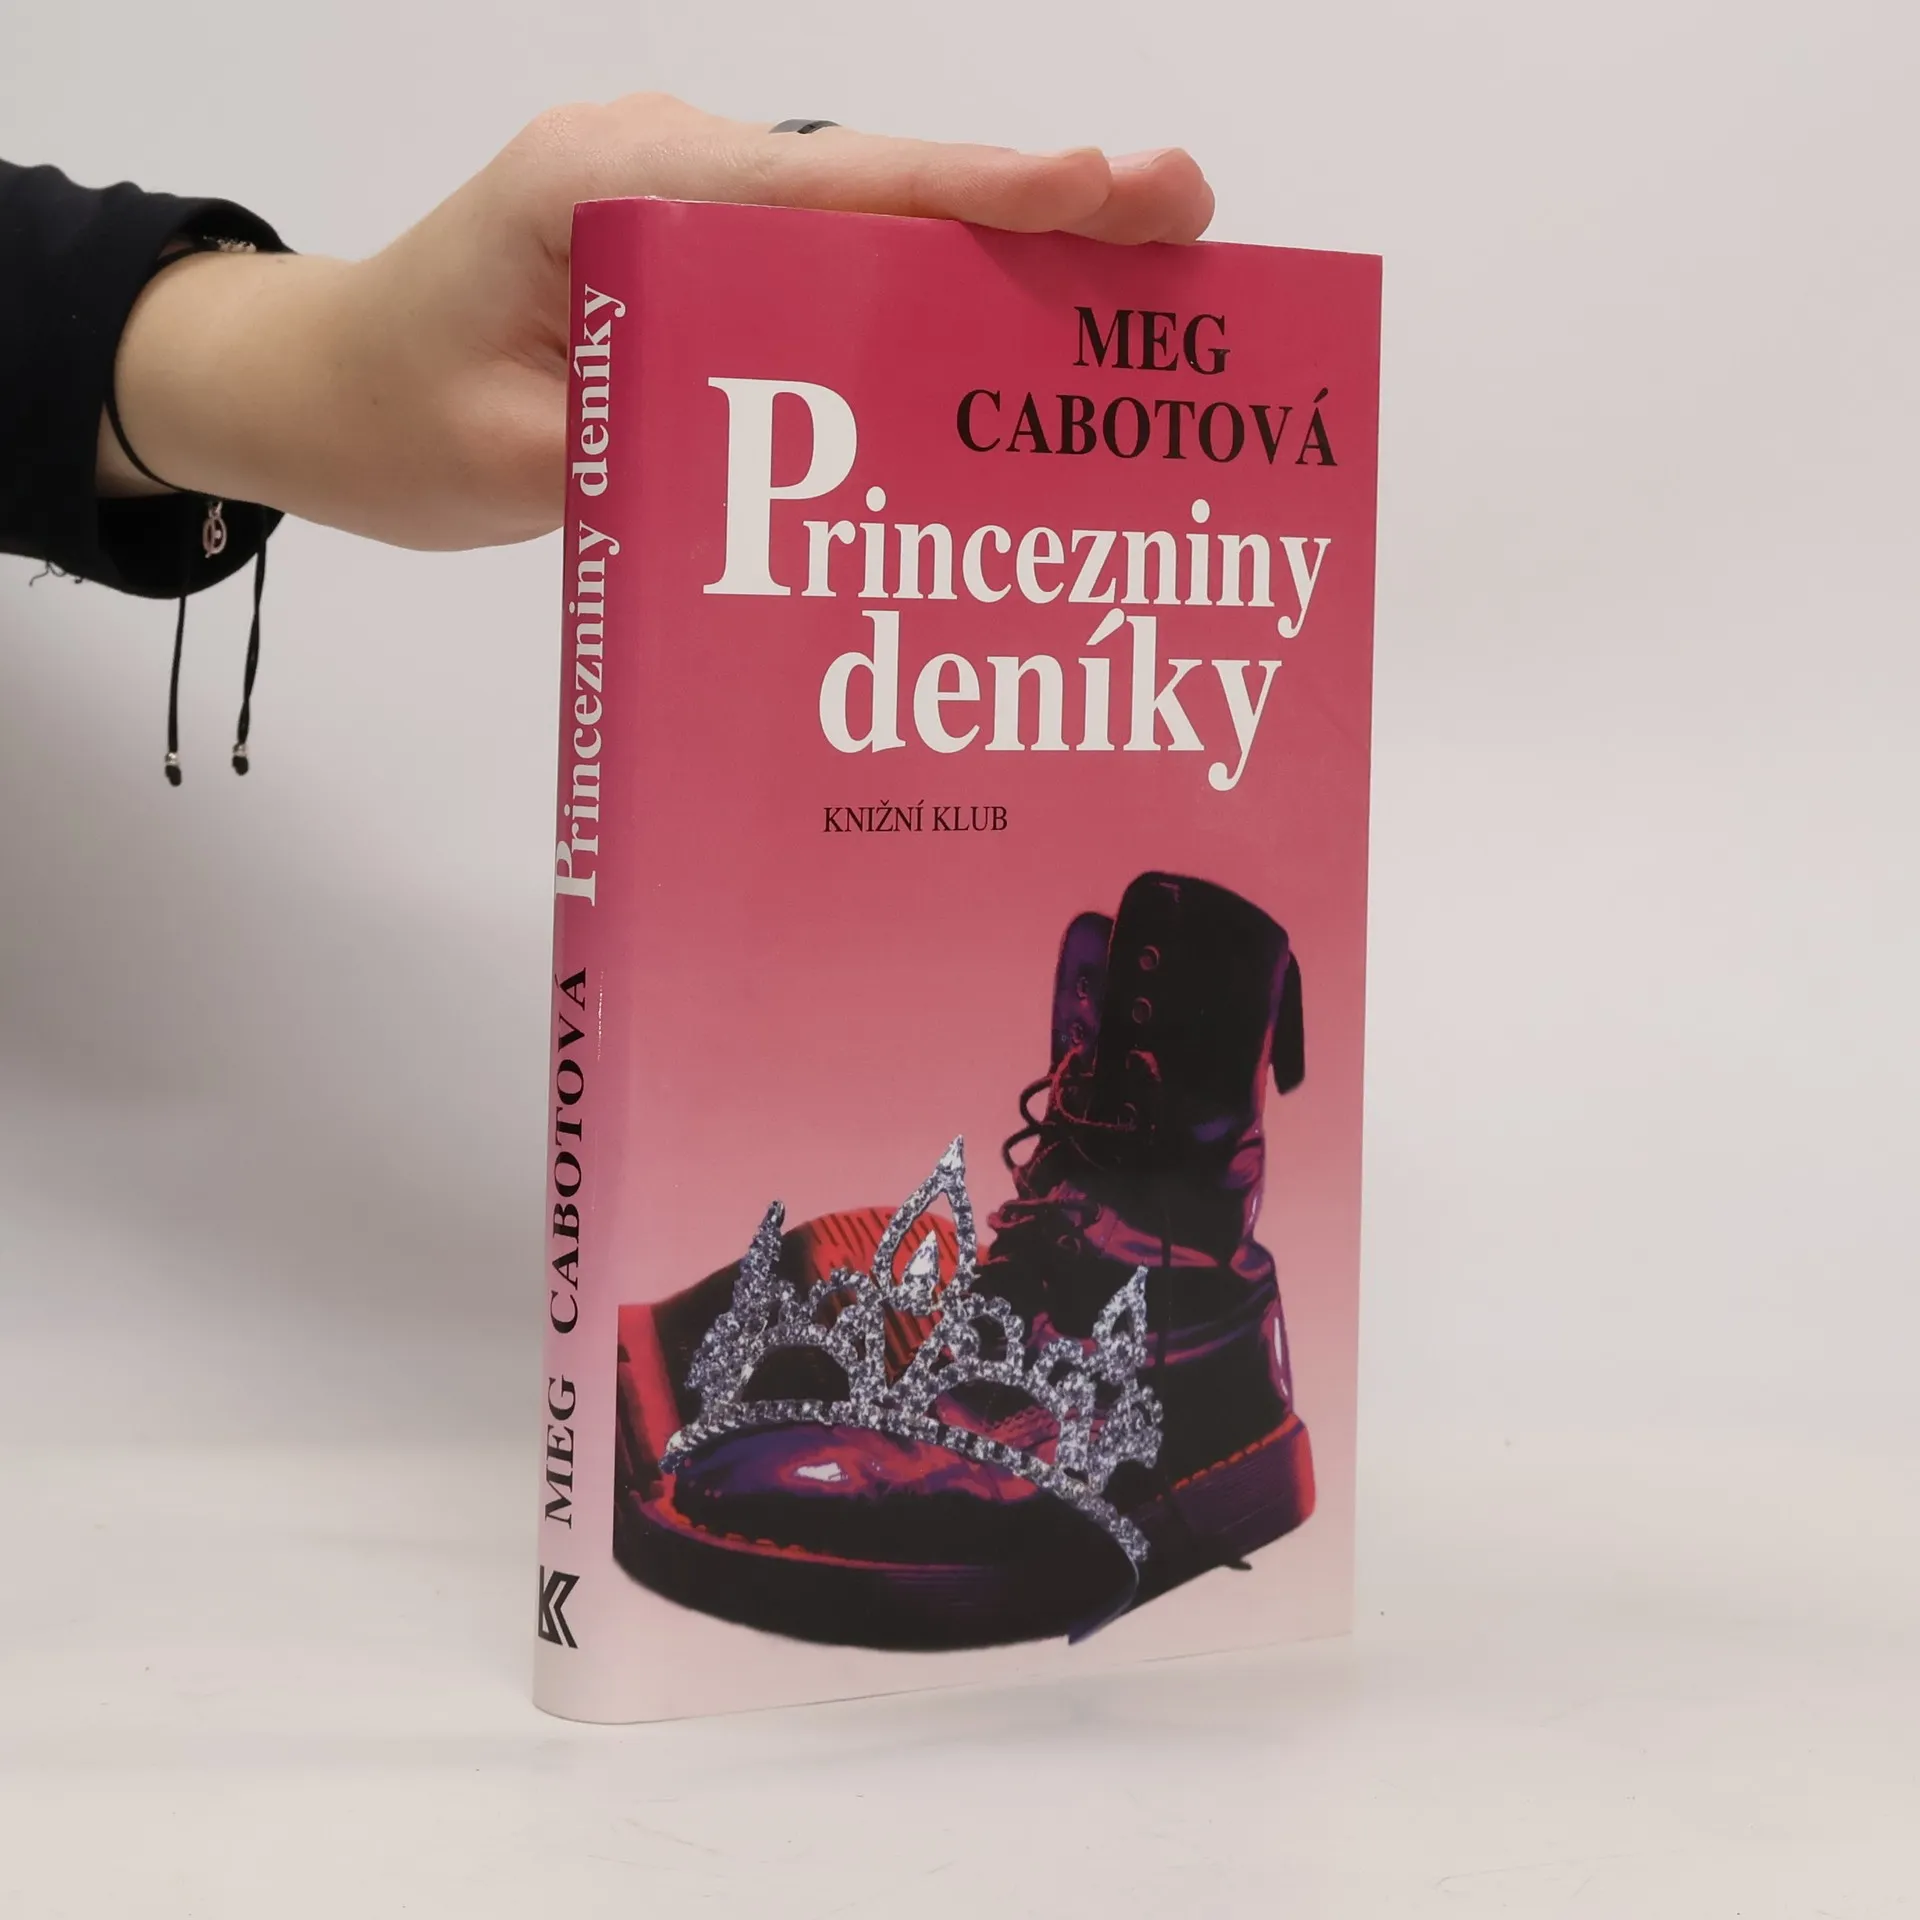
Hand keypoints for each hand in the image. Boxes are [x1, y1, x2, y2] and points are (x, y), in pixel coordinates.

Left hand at [102, 96, 1214, 549]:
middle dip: (1039, 207)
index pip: (838, 184)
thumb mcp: (512, 460)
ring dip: (998, 254)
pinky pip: (827, 267)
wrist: (317, 387)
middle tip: (1185, 227)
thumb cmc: (391, 417)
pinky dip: (923, 297)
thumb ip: (656, 454)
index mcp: (617, 183)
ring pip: (871, 223)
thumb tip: (830, 483)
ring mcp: (688, 205)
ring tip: (1134, 288)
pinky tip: (1005, 344)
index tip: (1120, 190)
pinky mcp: (695, 258)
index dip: (990, 194)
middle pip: (883, 184)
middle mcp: (669, 165)